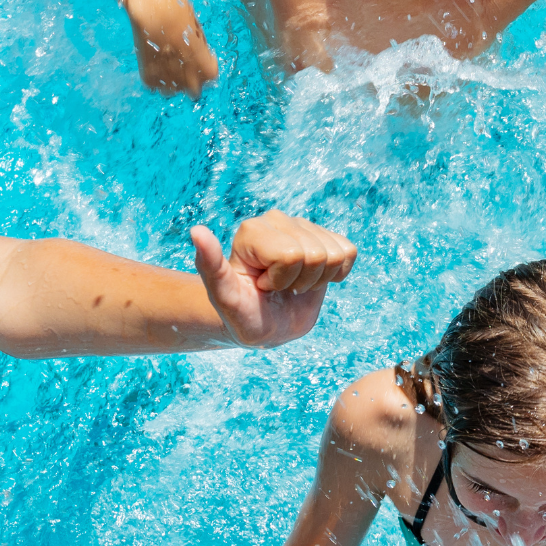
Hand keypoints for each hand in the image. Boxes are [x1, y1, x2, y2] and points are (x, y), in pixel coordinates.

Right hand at [121, 0, 220, 94]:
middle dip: (195, 81)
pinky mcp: (143, 67)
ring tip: (174, 70)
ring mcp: (158, 63)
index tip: (208, 62)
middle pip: (193, 88)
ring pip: (174, 90)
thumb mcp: (191, 20)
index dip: (210, 70)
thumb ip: (198, 43)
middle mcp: (176, 57)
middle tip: (192, 71)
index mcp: (192, 44)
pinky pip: (156, 85)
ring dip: (177, 83)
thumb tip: (204, 59)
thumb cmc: (172, 0)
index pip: (210, 73)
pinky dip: (159, 80)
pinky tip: (160, 69)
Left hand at [189, 212, 354, 347]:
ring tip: (293, 285)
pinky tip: (314, 279)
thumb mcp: (224, 297)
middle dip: (299, 282)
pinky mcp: (325, 238)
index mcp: (252, 230)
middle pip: (314, 254)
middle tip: (278, 289)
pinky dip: (337, 274)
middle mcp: (277, 220)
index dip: (280, 280)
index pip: (291, 255)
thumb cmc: (242, 314)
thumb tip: (196, 230)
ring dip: (317, 280)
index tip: (262, 287)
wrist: (265, 325)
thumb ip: (210, 266)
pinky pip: (348, 252)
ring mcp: (302, 227)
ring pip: (334, 253)